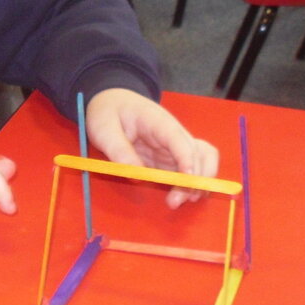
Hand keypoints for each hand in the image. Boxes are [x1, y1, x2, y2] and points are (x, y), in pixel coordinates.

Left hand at [85, 88, 219, 206]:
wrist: (112, 103)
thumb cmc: (107, 112)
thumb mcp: (103, 128)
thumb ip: (118, 150)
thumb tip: (137, 175)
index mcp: (157, 120)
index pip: (178, 138)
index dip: (187, 158)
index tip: (188, 179)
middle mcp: (172, 132)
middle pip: (195, 153)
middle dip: (192, 178)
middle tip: (175, 201)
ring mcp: (174, 145)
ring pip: (201, 160)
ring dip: (198, 181)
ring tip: (183, 200)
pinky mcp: (171, 156)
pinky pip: (192, 167)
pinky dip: (193, 181)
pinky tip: (185, 195)